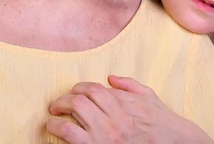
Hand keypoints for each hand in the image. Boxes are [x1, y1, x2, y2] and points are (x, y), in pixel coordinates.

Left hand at [46, 76, 213, 143]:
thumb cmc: (161, 122)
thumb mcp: (149, 97)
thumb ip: (129, 85)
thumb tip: (111, 78)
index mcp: (123, 101)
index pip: (93, 89)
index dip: (78, 89)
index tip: (73, 93)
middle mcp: (114, 115)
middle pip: (81, 97)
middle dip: (65, 99)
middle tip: (57, 104)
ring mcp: (107, 134)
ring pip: (75, 112)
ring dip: (59, 111)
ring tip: (52, 117)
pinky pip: (73, 136)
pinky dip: (59, 130)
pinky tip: (54, 129)